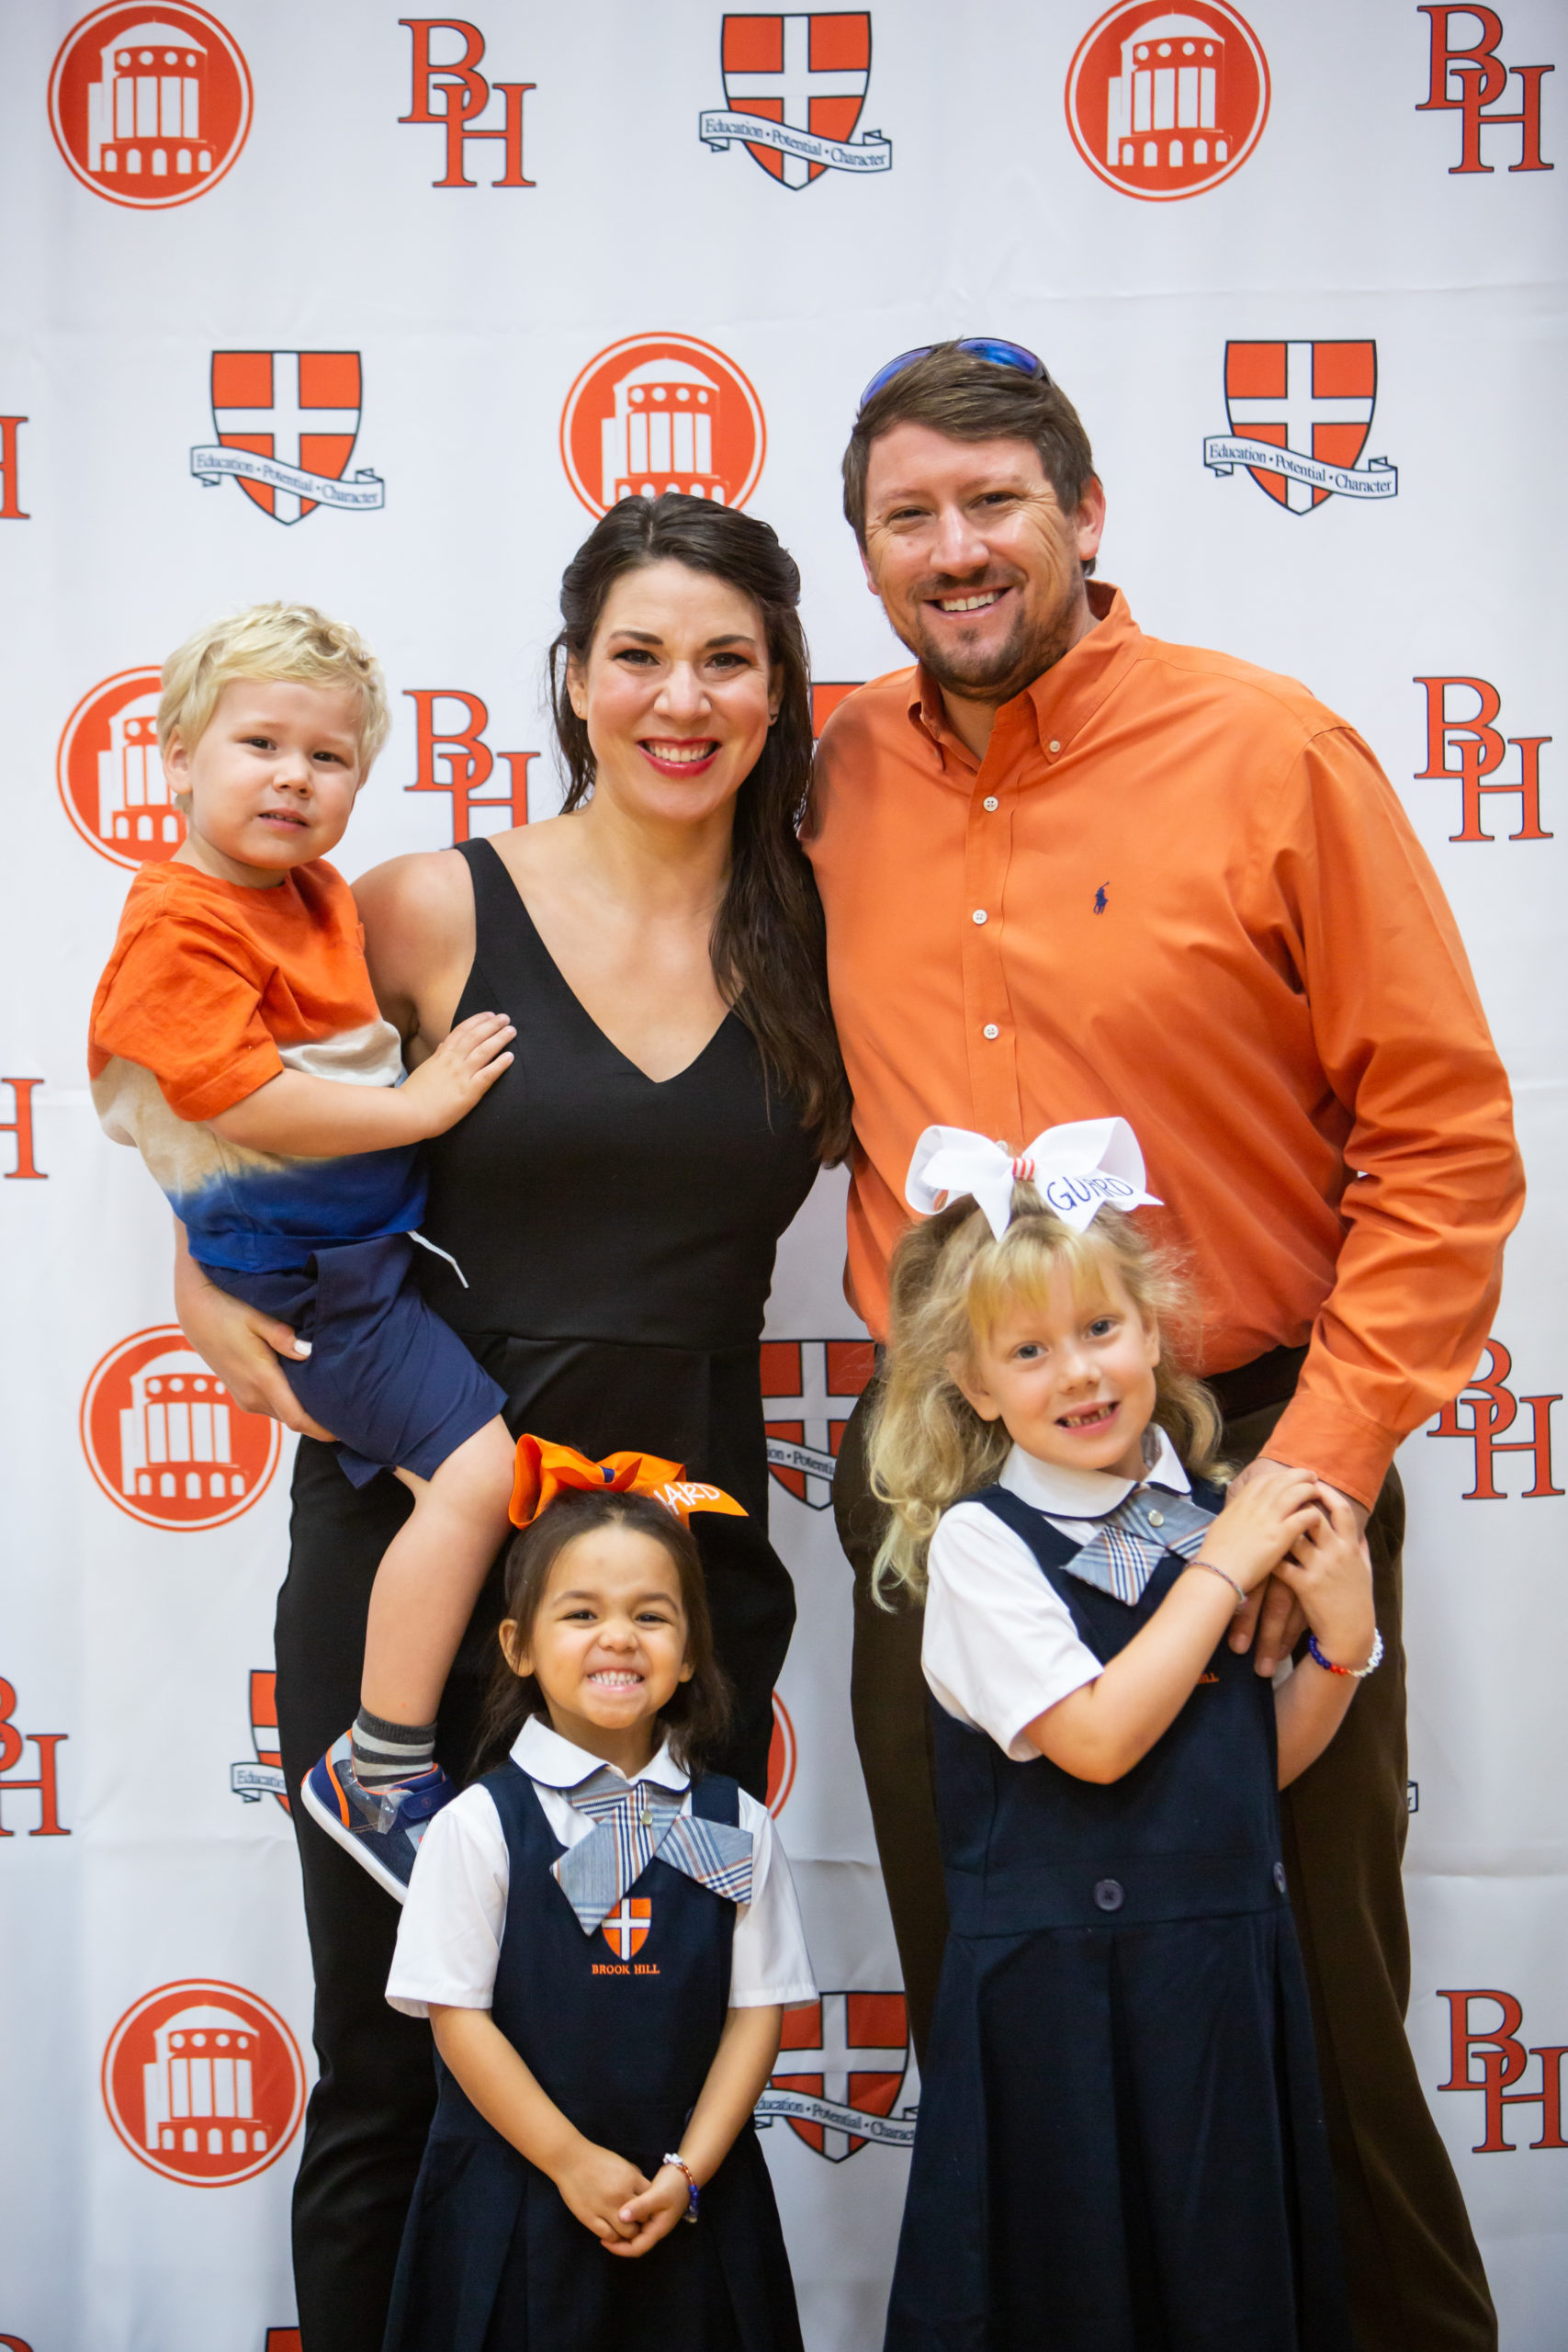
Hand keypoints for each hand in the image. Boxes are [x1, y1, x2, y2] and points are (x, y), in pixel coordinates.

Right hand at [173, 1238, 333, 1439]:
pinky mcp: (241, 1394)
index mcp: (261, 1380)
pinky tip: (308, 1389)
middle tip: (351, 1411)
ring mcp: (245, 1398)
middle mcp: (253, 1397)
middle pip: (295, 1420)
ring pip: (284, 1414)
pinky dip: (291, 1404)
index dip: (324, 1430)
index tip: (349, 1429)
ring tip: (334, 1399)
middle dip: (321, 1421)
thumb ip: (282, 1336)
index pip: (298, 1419)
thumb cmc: (228, 1309)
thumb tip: (307, 1352)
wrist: (195, 1311)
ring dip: (305, 1411)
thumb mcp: (258, 1316)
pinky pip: (273, 1407)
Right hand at [395, 1011, 514, 1138]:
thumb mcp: (425, 1069)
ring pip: (484, 1051)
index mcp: (442, 1055)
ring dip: (499, 1038)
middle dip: (492, 1025)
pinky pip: (488, 1074)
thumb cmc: (414, 1095)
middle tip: (506, 1018)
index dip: (477, 1021)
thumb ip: (437, 1056)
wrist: (408, 1113)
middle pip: (475, 1036)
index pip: (461, 1031)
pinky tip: (510, 1056)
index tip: (489, 1015)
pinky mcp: (469, 1092)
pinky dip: (500, 1064)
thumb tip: (444, 1043)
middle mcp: (453, 1061)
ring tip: (511, 1031)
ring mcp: (461, 1075)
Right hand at [551, 2139, 650, 2245]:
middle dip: (640, 2221)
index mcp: (631, 2179)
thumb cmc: (596, 2159)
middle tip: (635, 2222)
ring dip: (627, 2232)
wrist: (569, 2159)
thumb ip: (635, 2177)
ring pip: (627, 2232)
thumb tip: (645, 2191)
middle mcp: (621, 2194)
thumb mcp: (621, 2163)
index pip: (651, 2201)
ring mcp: (605, 2207)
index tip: (644, 2209)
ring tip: (623, 2228)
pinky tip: (610, 2230)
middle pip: (642, 2219)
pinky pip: (609, 2235)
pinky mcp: (590, 2218)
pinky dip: (612, 2237)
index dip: (649, 2207)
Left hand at [605, 2163, 691, 2257]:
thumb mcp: (657, 2195)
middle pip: (634, 2243)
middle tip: (601, 2232)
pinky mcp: (650, 2210)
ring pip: (634, 2232)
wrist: (686, 2172)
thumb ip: (640, 2206)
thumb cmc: (673, 2185)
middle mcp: (654, 2228)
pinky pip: (636, 2220)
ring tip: (605, 2222)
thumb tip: (620, 2218)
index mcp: (657, 2229)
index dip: (619, 2248)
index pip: (637, 2248)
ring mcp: (653, 2220)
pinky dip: (626, 2218)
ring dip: (621, 2230)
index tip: (603, 2241)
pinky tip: (616, 2210)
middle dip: (618, 2241)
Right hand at [1196, 1463, 1324, 1596]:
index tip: (1288, 1476)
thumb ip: (1234, 1515)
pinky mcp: (1280, 1537)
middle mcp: (1255, 1507)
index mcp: (1240, 1504)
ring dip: (1308, 1490)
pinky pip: (1301, 1518)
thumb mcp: (1221, 1525)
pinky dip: (1312, 1513)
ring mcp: (1268, 1520)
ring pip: (1294, 1494)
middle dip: (1298, 1475)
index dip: (1278, 1475)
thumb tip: (1237, 1512)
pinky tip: (1318, 1516)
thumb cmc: (1215, 1555)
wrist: (1217, 1573)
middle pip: (1281, 1481)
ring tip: (1318, 1491)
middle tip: (1311, 1476)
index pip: (1262, 1480)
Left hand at [1273, 1489, 1376, 1670]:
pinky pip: (1282, 1564)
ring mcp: (1320, 1568)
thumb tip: (1358, 1527)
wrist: (1351, 1633)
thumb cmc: (1357, 1599)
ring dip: (1279, 1525)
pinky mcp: (1304, 1585)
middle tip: (1282, 1495)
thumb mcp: (1365, 1569)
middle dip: (1296, 1503)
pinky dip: (1270, 1555)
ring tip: (1266, 1517)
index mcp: (1351, 1546)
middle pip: (1314, 1516)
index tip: (1313, 1482)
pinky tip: (1259, 1547)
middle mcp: (1336, 1553)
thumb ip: (1360, 1546)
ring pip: (1294, 1536)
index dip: (1326, 1493)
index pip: (1340, 1510)